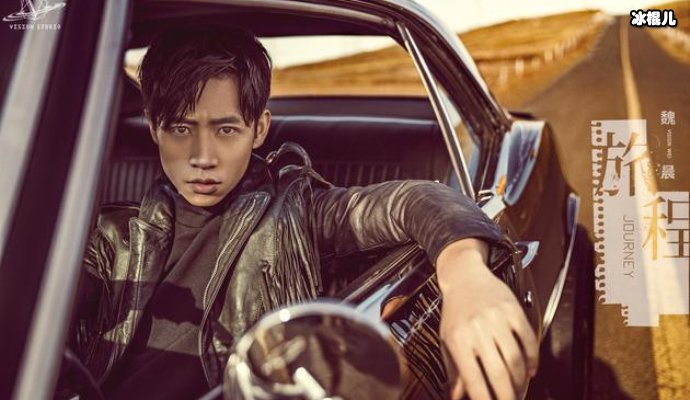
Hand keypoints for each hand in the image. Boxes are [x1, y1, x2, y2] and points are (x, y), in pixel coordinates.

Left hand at [436, 239, 538, 399]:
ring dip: (521, 381)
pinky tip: (531, 370)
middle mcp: (478, 329)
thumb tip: (457, 396)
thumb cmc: (455, 309)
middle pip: (499, 373)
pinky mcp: (513, 309)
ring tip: (519, 391)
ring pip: (516, 359)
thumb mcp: (447, 339)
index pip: (473, 379)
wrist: (464, 276)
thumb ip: (454, 369)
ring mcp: (497, 319)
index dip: (484, 398)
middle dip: (507, 396)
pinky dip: (533, 358)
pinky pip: (528, 340)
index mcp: (458, 339)